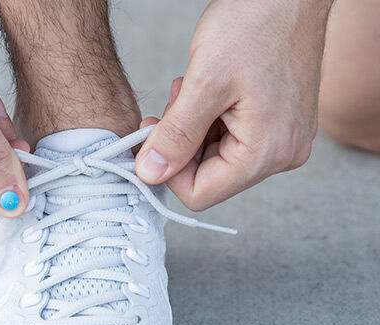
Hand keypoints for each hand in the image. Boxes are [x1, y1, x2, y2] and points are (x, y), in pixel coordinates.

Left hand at [136, 0, 332, 210]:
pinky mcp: (278, 126)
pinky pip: (232, 140)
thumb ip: (175, 136)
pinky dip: (211, 120)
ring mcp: (283, 141)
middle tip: (176, 104)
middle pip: (209, 177)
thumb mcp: (204, 83)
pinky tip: (210, 91)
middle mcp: (281, 155)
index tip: (153, 136)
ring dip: (195, 129)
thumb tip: (150, 174)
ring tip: (196, 89)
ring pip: (217, 158)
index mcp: (266, 153)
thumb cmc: (257, 23)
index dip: (168, 171)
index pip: (200, 194)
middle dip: (182, 144)